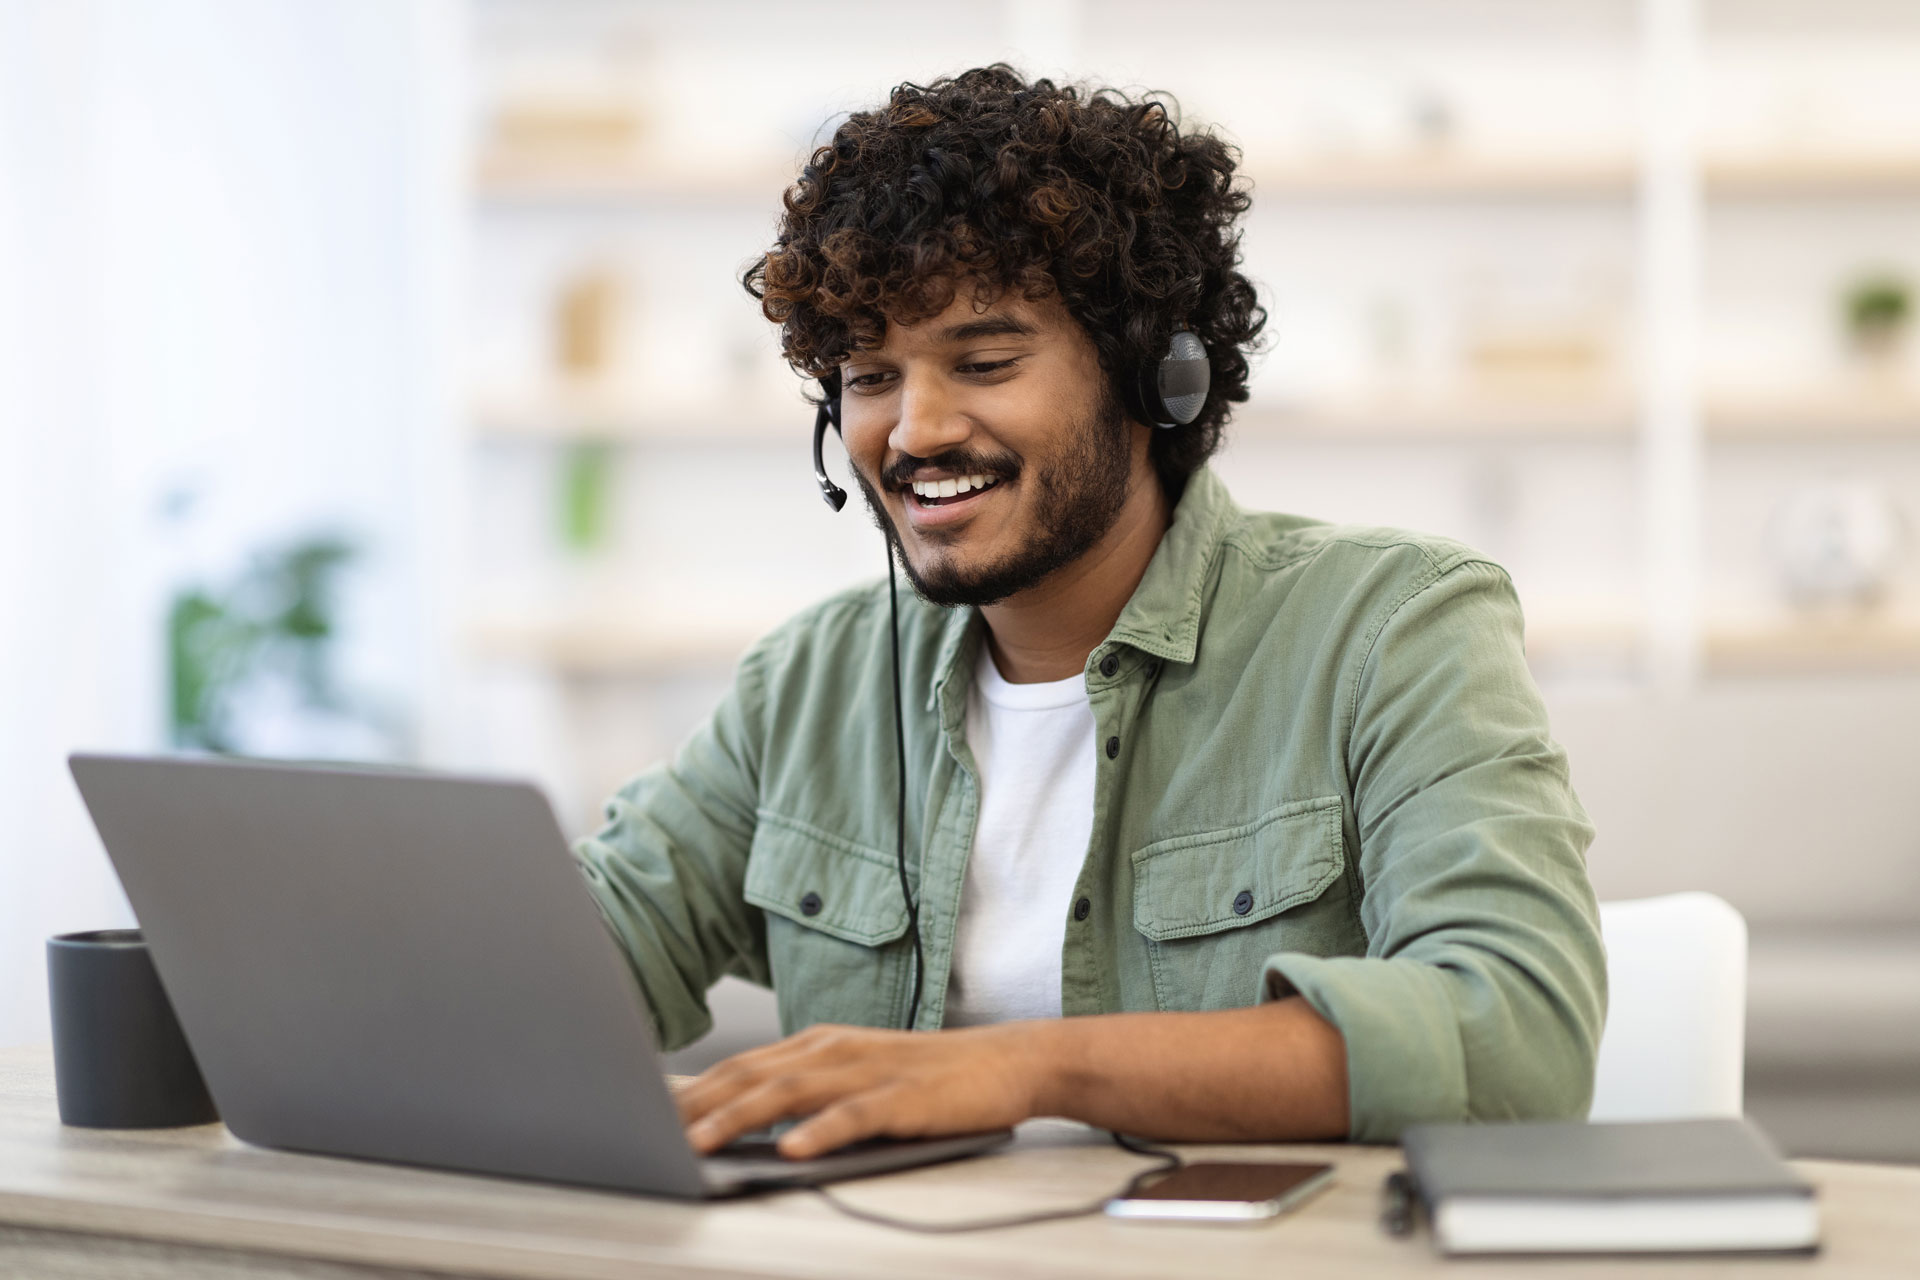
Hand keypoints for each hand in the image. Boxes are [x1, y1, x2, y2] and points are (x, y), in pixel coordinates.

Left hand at [676, 1021, 1054, 1159]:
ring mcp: (869, 1071)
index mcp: (817, 1045)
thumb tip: (737, 1118)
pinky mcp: (905, 1096)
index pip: (740, 1067)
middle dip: (698, 1104)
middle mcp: (834, 1050)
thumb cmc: (925, 1076)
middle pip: (753, 1076)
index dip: (690, 1090)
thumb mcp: (853, 1075)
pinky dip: (821, 1131)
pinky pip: (856, 1115)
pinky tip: (793, 1148)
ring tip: (700, 1142)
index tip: (642, 1112)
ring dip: (740, 1117)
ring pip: (792, 1092)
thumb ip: (800, 1090)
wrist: (1006, 1060)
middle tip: (650, 1130)